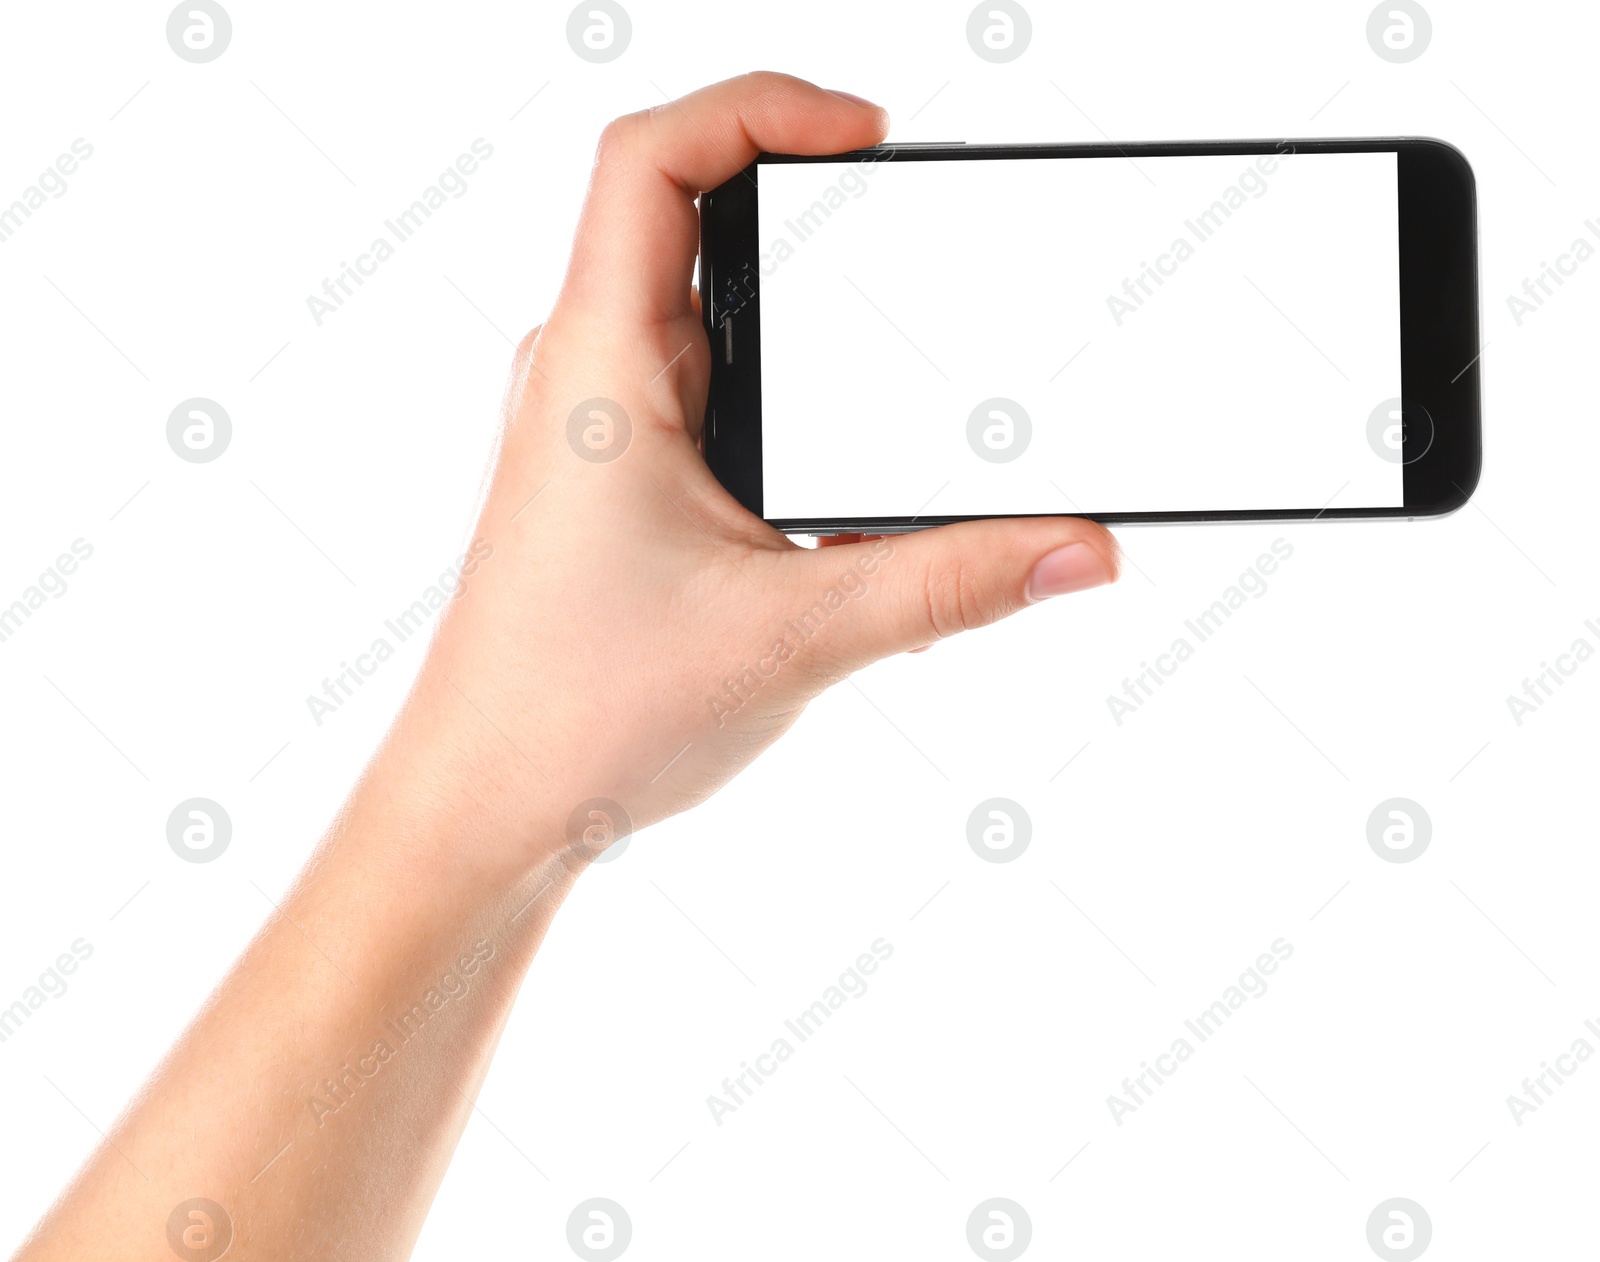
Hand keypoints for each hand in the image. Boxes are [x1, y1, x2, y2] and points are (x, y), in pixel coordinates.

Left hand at [389, 72, 1120, 875]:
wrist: (488, 809)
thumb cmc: (578, 714)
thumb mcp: (796, 635)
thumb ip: (952, 585)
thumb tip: (1077, 550)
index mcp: (600, 369)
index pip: (651, 159)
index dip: (760, 107)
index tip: (866, 135)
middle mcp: (588, 378)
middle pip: (695, 224)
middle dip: (812, 228)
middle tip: (911, 248)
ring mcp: (601, 430)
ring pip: (714, 325)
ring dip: (806, 342)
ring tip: (890, 386)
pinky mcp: (622, 484)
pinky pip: (714, 402)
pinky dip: (787, 414)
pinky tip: (843, 492)